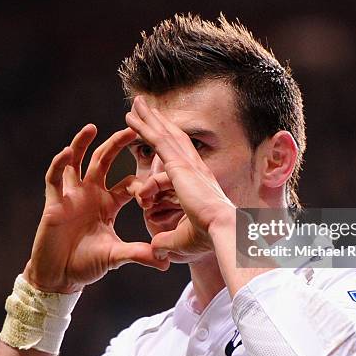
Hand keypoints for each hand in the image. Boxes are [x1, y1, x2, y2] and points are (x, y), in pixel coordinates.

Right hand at [23, 124, 168, 292]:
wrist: (60, 276)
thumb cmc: (86, 263)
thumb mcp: (116, 256)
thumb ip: (139, 254)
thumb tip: (165, 263)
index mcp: (109, 203)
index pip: (128, 183)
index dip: (141, 185)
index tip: (152, 192)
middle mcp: (91, 193)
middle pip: (104, 161)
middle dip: (117, 144)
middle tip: (133, 128)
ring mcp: (72, 196)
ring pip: (77, 162)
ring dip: (82, 144)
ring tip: (92, 127)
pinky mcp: (54, 203)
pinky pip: (55, 179)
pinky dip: (59, 165)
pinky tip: (66, 152)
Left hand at [125, 97, 235, 258]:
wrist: (223, 231)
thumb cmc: (209, 239)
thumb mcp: (181, 241)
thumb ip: (166, 242)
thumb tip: (156, 250)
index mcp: (200, 184)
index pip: (179, 163)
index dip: (163, 160)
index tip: (150, 164)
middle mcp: (195, 168)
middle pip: (175, 139)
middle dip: (160, 123)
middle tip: (148, 109)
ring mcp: (188, 164)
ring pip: (165, 135)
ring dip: (150, 118)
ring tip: (137, 104)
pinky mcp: (178, 165)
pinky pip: (158, 141)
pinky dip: (144, 128)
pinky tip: (131, 117)